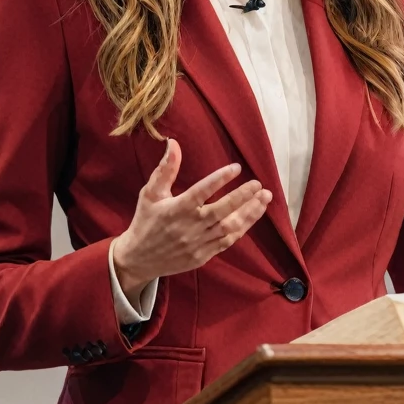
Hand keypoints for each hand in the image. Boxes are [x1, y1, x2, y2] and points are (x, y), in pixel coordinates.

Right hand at [112, 139, 271, 302]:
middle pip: (222, 211)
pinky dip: (242, 229)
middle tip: (259, 185)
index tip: (237, 168)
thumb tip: (173, 143)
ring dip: (249, 213)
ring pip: (230, 227)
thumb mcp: (150, 193)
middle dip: (243, 197)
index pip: (202, 191)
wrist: (139, 259)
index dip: (220, 179)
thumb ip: (165, 169)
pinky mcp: (204, 255)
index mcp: (177, 209)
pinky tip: (252, 216)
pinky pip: (227, 241)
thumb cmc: (146, 222)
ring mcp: (198, 243)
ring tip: (264, 199)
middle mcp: (190, 226)